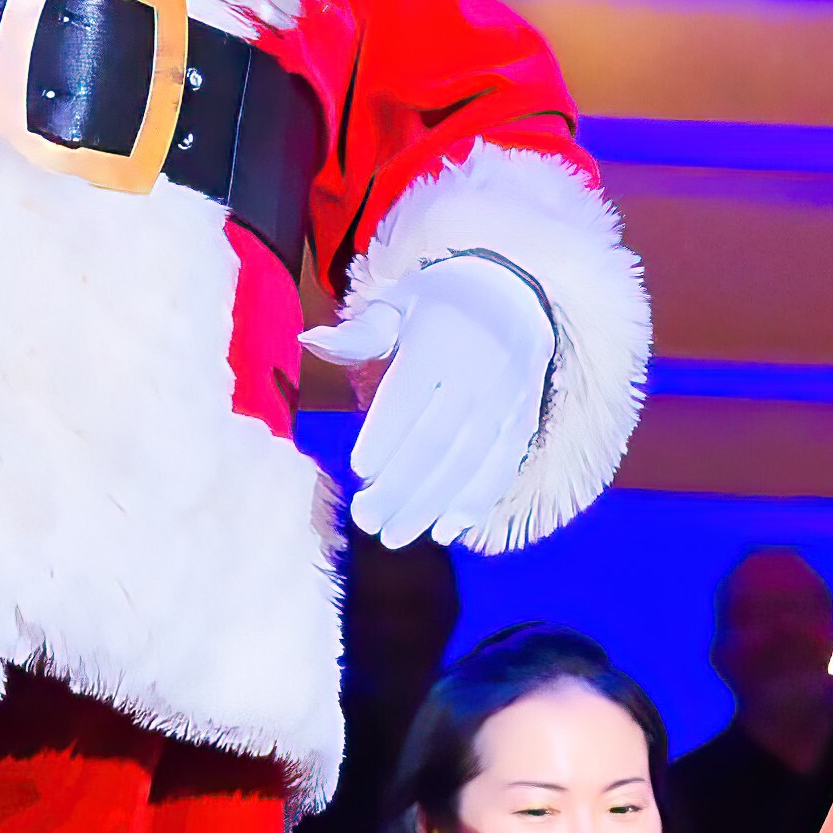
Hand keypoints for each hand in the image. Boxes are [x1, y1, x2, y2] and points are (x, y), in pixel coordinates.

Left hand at [309, 254, 550, 548]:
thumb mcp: (398, 304)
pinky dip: (475, 503)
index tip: (358, 471)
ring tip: (395, 536)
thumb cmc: (437, 306)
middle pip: (437, 440)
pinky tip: (444, 531)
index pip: (409, 397)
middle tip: (365, 521)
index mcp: (439, 339)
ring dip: (431, 505)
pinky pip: (502, 469)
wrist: (515, 296)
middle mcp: (479, 370)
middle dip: (400, 487)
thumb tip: (309, 340)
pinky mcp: (523, 421)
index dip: (385, 437)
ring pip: (468, 462)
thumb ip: (358, 333)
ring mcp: (505, 399)